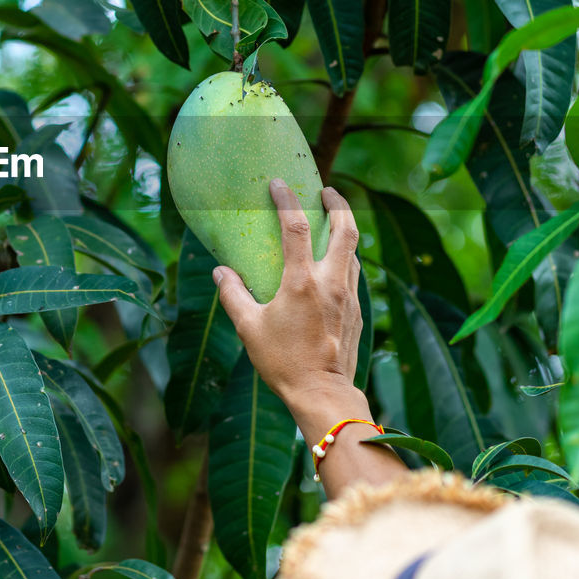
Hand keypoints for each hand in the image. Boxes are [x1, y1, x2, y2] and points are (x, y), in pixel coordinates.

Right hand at [212, 180, 362, 408]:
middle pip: (346, 229)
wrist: (323, 395)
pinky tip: (333, 266)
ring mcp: (349, 297)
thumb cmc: (282, 362)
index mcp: (301, 283)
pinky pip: (354, 275)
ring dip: (344, 231)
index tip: (279, 184)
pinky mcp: (357, 312)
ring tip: (331, 224)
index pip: (296, 227)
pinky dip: (345, 260)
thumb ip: (233, 295)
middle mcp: (331, 283)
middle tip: (326, 191)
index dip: (287, 200)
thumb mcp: (248, 328)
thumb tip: (221, 272)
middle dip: (338, 204)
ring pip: (354, 252)